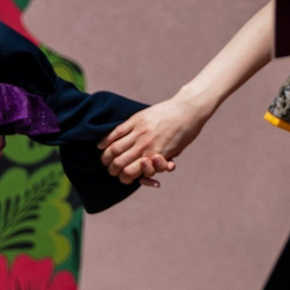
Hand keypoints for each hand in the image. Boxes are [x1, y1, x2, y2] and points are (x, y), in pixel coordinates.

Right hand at [99, 95, 215, 186]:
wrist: (188, 110)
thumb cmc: (184, 133)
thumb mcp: (174, 152)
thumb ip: (160, 162)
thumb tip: (148, 174)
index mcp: (155, 156)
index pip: (130, 174)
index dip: (123, 178)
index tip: (122, 177)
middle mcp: (145, 146)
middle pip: (119, 162)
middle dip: (112, 170)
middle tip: (110, 170)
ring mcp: (139, 132)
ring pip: (114, 148)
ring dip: (106, 156)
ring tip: (104, 159)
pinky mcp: (136, 119)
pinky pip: (117, 131)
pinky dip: (106, 139)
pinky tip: (100, 145)